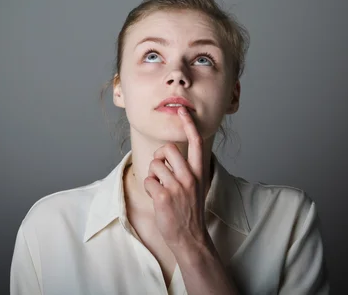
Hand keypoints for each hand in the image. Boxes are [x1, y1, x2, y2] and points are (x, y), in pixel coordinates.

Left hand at [144, 106, 208, 251]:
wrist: (190, 237)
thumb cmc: (190, 210)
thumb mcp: (196, 185)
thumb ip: (186, 168)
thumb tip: (168, 152)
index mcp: (199, 172)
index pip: (195, 142)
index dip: (189, 124)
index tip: (183, 110)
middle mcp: (190, 176)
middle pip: (167, 148)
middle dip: (159, 156)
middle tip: (161, 169)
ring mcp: (177, 186)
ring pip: (154, 165)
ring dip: (153, 176)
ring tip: (161, 189)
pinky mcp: (164, 197)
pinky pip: (148, 181)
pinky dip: (149, 188)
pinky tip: (158, 198)